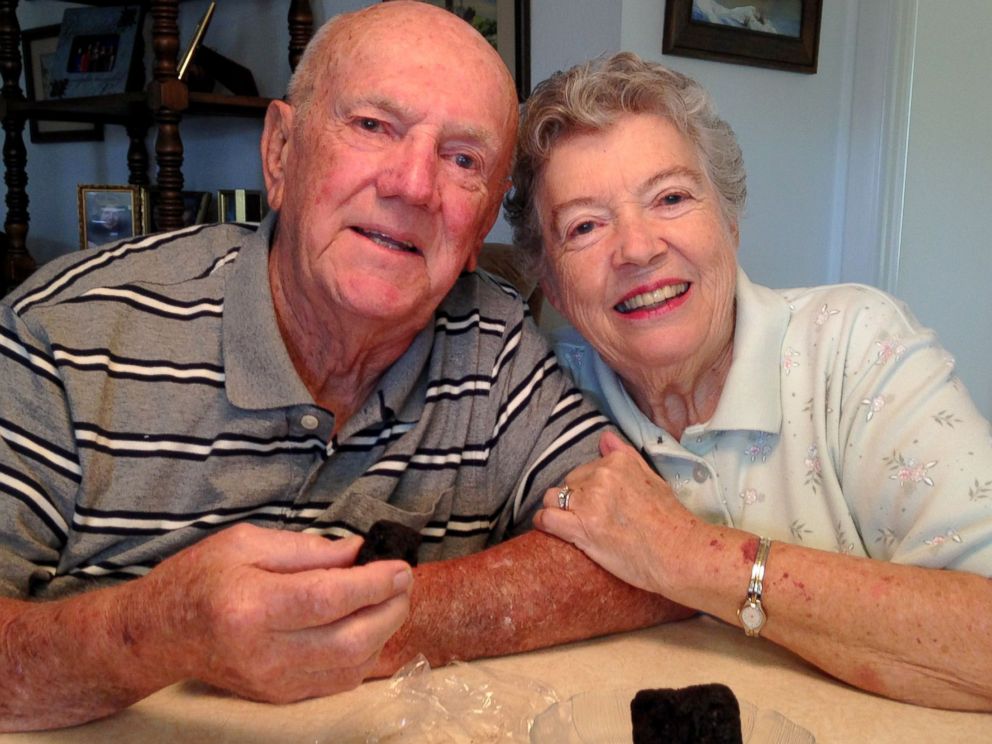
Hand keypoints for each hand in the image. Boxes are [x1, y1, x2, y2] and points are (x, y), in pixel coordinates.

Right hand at [135, 523, 411, 702]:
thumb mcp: (245, 543)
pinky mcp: (278, 697)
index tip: (400, 567)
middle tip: (404, 582)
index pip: (328, 599)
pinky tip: (370, 627)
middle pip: (349, 639)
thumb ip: (306, 549)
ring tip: (391, 601)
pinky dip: (365, 655)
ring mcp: (272, 681)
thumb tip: (358, 551)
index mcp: (251, 606)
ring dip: (384, 633)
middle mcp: (263, 652)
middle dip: (390, 609)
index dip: (373, 583)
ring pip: (351, 666)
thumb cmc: (199, 579)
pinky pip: (338, 682)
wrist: (158, 634)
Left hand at [534, 430, 694, 595]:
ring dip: (559, 510)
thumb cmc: (670, 521)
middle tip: (591, 519)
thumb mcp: (652, 479)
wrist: (679, 554)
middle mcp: (601, 477)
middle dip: (575, 499)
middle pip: (569, 483)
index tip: (598, 505)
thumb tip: (604, 437)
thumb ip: (624, 456)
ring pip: (554, 498)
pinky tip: (549, 529)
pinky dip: (544, 523)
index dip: (588, 488)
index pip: (585, 469)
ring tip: (572, 525)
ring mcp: (590, 502)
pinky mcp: (581, 527)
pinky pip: (546, 517)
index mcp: (618, 462)